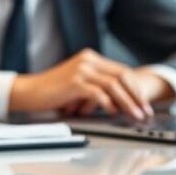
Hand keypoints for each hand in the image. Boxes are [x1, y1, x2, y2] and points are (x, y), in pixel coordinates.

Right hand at [8, 49, 172, 119]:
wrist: (29, 91)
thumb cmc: (53, 92)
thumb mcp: (78, 85)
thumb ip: (97, 87)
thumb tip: (120, 103)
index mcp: (91, 59)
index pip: (122, 72)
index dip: (136, 89)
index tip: (144, 104)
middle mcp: (88, 60)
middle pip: (122, 76)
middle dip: (137, 96)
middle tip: (146, 111)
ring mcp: (81, 69)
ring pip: (114, 85)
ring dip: (128, 102)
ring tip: (135, 116)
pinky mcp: (74, 82)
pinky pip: (98, 92)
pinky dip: (108, 103)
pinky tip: (113, 112)